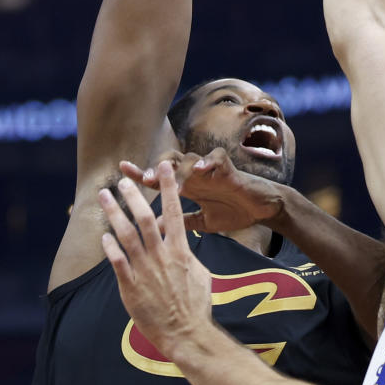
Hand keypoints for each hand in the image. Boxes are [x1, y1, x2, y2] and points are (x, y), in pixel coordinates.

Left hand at [100, 168, 213, 354]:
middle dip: (133, 196)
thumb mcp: (201, 274)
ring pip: (126, 235)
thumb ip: (189, 255)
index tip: (163, 167)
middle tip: (122, 181)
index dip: (168, 187)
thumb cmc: (196, 305)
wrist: (187, 332)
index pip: (174, 212)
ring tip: (105, 196)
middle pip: (144, 218)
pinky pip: (117, 262)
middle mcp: (161, 256)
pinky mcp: (131, 286)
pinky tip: (104, 236)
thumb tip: (185, 245)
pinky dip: (110, 247)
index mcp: (180, 251)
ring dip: (114, 213)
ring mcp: (145, 270)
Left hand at [122, 149, 283, 234]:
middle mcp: (195, 175)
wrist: (262, 209)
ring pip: (188, 158)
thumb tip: (155, 226)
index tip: (121, 171)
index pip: (159, 179)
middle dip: (155, 168)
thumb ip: (181, 221)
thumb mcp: (203, 221)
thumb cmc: (234, 212)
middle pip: (168, 162)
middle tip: (143, 178)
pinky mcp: (229, 169)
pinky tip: (199, 170)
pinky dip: (207, 162)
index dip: (140, 174)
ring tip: (169, 181)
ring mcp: (211, 170)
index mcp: (188, 187)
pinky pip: (216, 159)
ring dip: (177, 169)